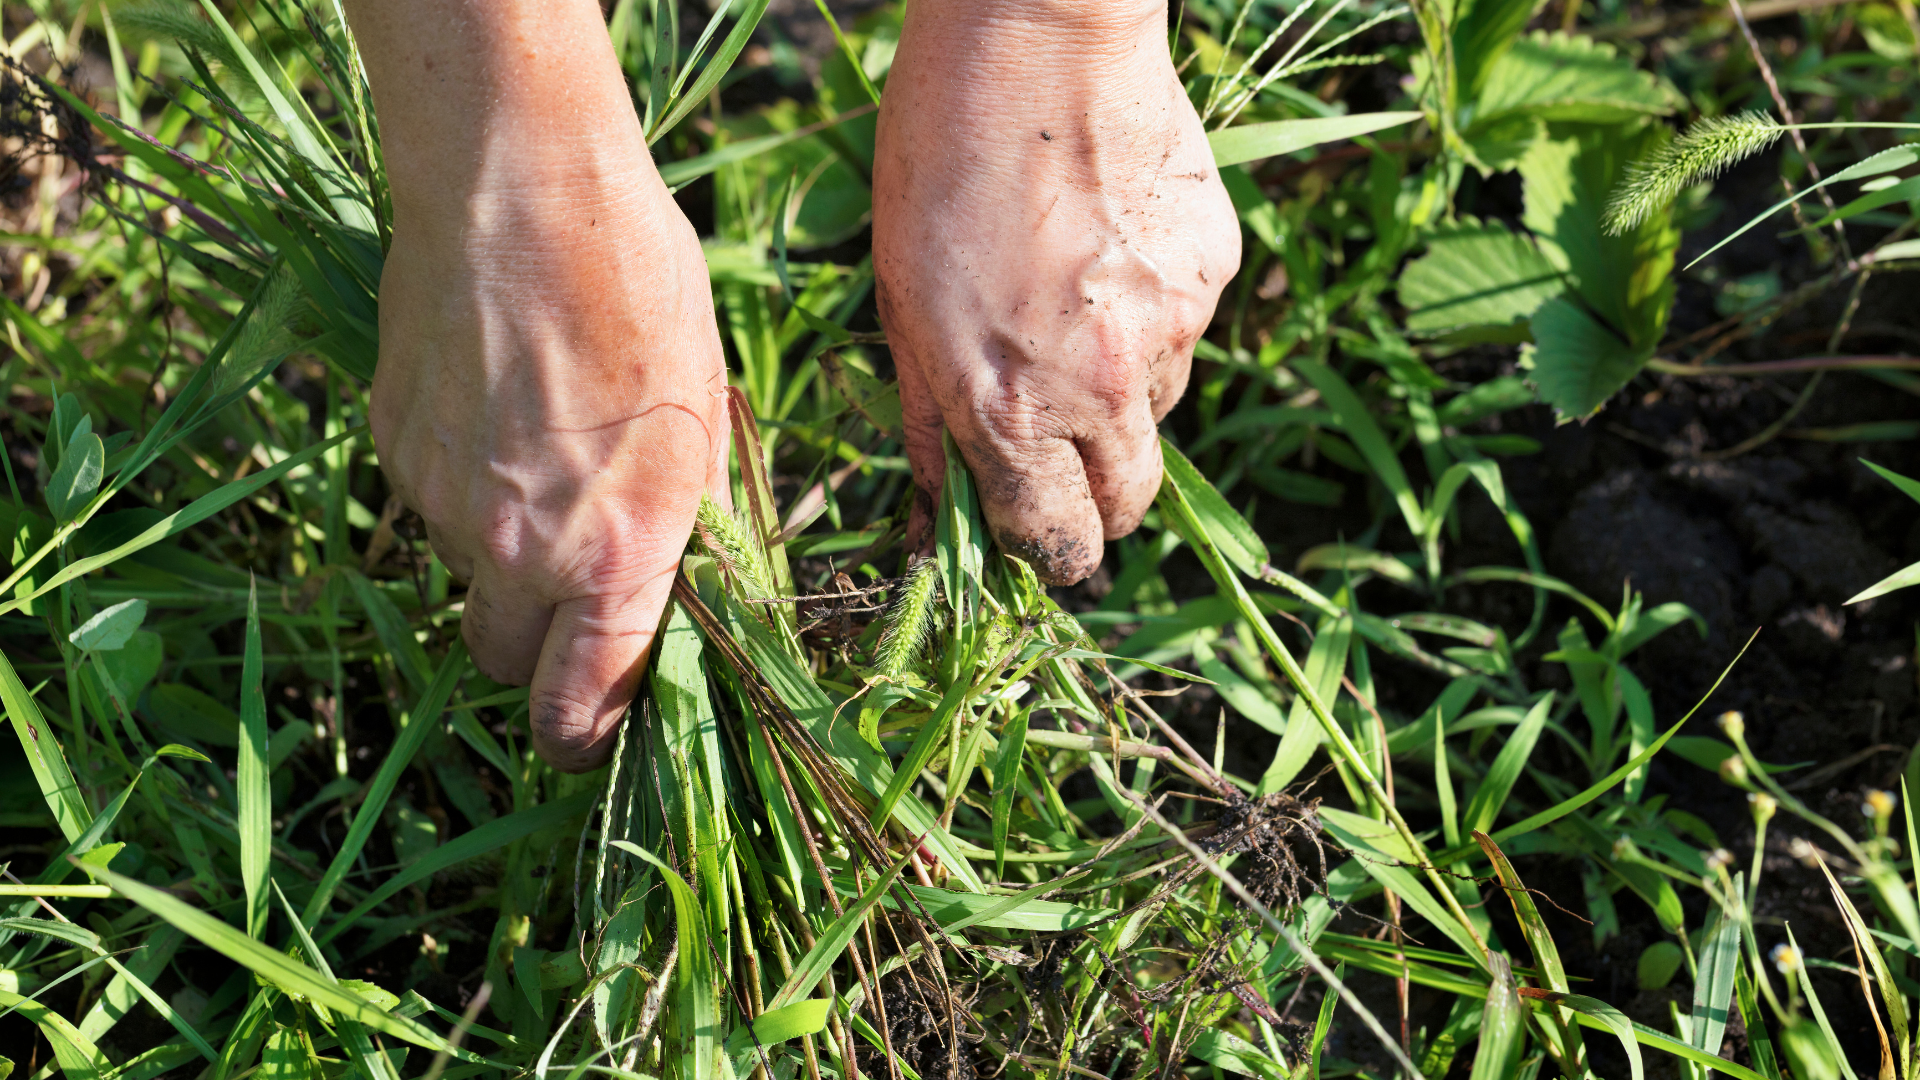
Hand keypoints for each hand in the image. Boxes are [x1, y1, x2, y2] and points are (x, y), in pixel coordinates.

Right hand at [349, 0, 728, 771]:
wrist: (521, 188)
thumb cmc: (643, 292)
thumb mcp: (708, 419)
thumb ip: (688, 529)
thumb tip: (684, 600)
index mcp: (617, 553)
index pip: (581, 711)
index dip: (588, 741)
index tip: (596, 735)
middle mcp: (519, 549)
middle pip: (506, 665)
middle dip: (539, 652)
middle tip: (576, 594)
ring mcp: (441, 503)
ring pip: (467, 580)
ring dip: (501, 560)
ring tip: (544, 461)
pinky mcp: (392, 450)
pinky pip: (428, 509)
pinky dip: (461, 491)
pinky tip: (497, 413)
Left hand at [872, 1, 1239, 584]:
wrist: (1039, 35)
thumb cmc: (938, 161)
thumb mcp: (898, 301)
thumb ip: (929, 419)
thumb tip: (939, 512)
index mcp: (1011, 409)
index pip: (1057, 543)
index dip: (1048, 552)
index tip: (1039, 537)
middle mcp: (1103, 387)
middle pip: (1128, 504)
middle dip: (1097, 500)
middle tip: (1061, 450)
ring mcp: (1172, 328)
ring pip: (1158, 409)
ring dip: (1121, 393)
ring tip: (1070, 302)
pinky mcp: (1214, 271)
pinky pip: (1185, 327)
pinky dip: (1152, 313)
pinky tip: (1108, 245)